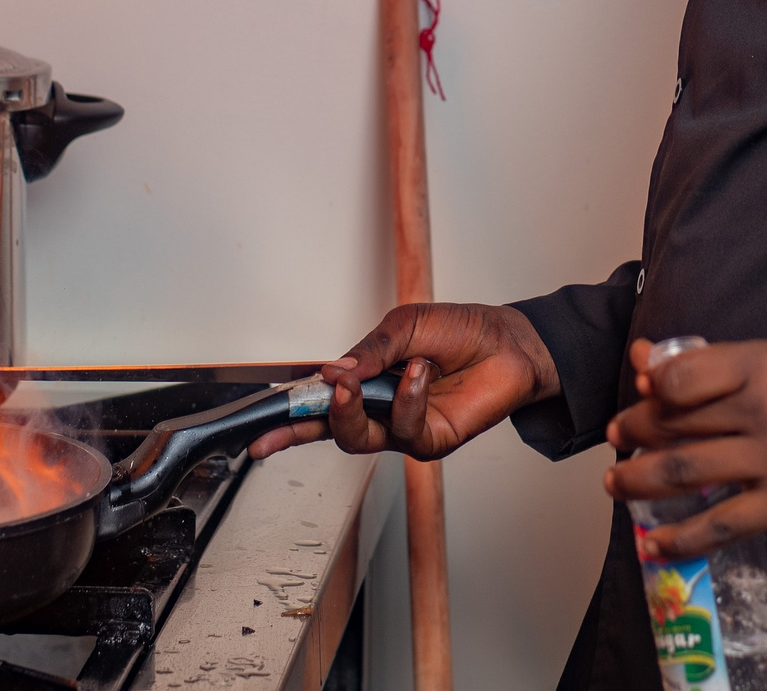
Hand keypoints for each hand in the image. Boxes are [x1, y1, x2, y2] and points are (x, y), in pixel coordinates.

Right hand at [247, 302, 559, 461]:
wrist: (508, 342)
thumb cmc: (459, 330)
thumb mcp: (406, 325)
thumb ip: (369, 350)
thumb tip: (334, 373)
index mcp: (365, 379)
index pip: (318, 400)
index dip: (287, 415)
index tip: (259, 430)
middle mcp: (378, 408)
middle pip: (327, 430)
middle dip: (302, 429)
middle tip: (294, 416)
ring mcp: (401, 428)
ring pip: (358, 438)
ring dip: (350, 412)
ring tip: (356, 385)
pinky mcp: (429, 442)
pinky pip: (404, 428)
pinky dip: (407, 398)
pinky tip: (421, 373)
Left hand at [605, 339, 766, 558]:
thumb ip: (712, 363)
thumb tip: (645, 363)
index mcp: (759, 364)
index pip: (682, 377)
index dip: (651, 386)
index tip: (641, 389)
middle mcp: (763, 412)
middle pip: (677, 425)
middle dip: (636, 432)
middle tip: (619, 435)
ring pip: (687, 473)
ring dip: (640, 480)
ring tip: (617, 482)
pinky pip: (723, 524)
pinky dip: (683, 538)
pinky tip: (655, 543)